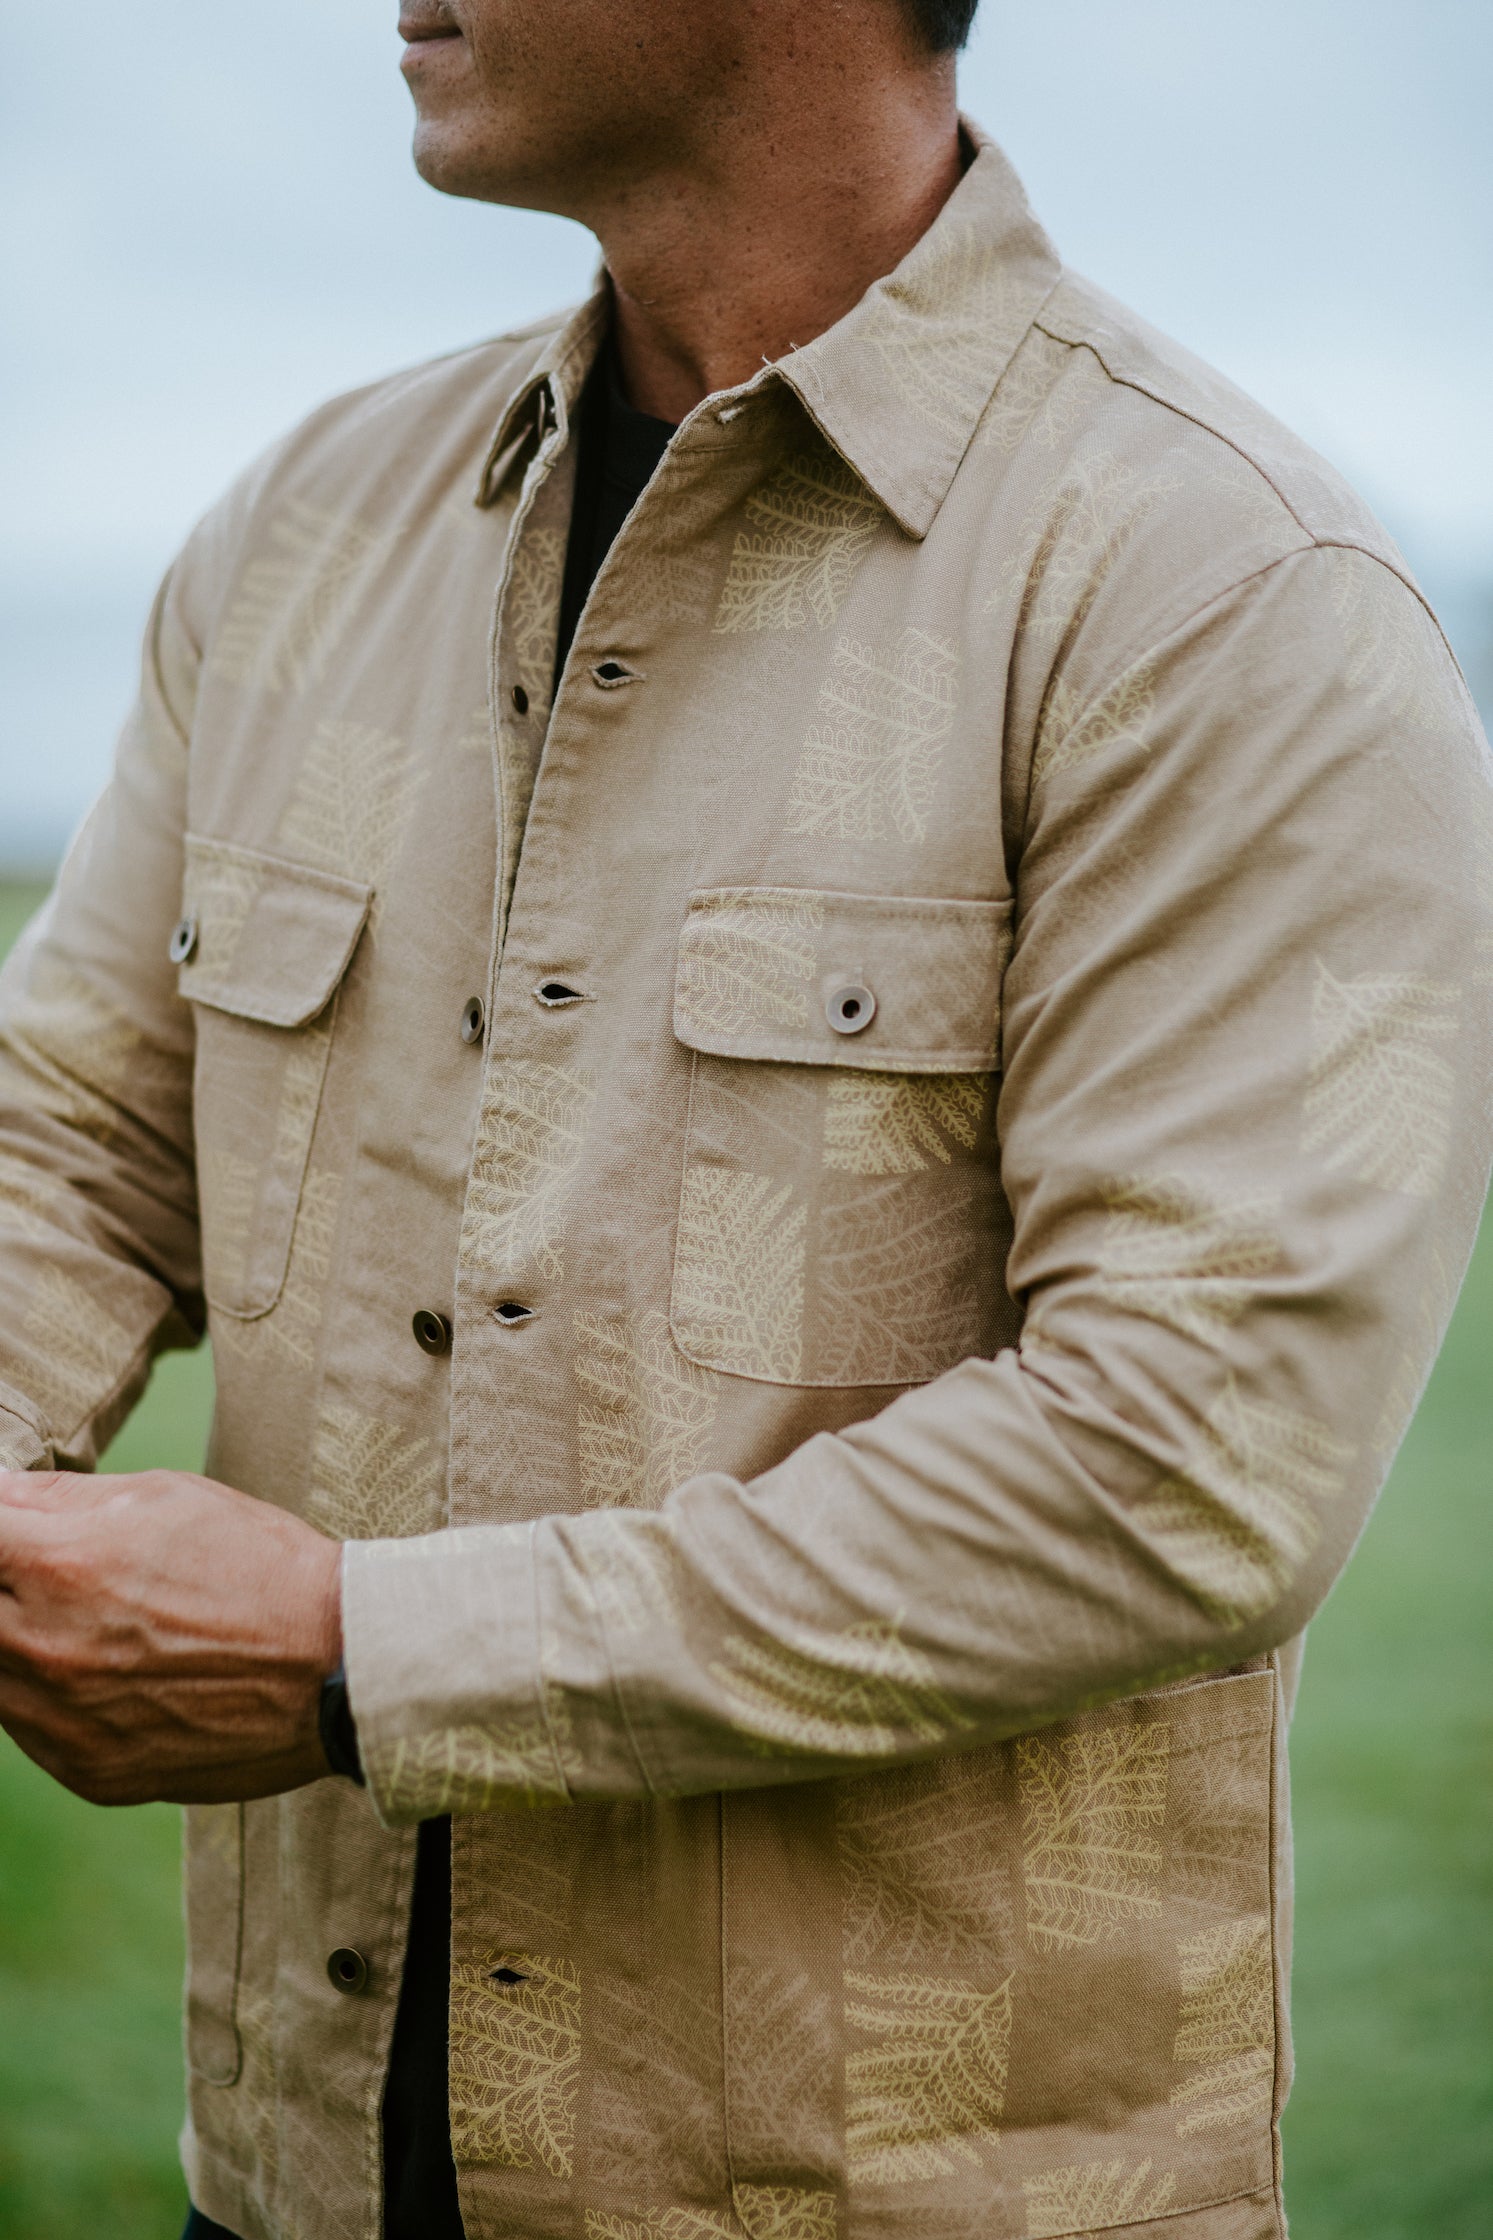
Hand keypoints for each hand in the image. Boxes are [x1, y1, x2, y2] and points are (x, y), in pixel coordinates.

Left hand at [0, 1469, 342, 1805]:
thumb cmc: (259, 1564)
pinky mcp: (86, 1772)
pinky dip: (49, 1697)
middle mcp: (46, 1649)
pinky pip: (28, 1730)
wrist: (337, 1667)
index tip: (16, 1535)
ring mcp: (61, 1722)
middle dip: (7, 1585)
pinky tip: (109, 1673)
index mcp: (61, 1565)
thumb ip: (59, 1497)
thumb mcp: (164, 1497)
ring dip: (16, 1643)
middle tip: (54, 1579)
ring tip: (85, 1623)